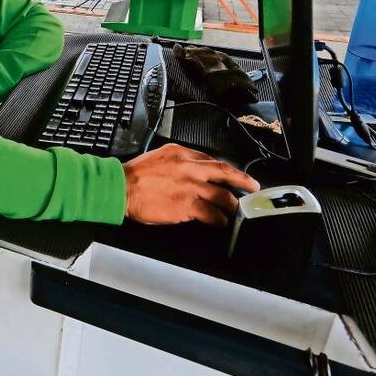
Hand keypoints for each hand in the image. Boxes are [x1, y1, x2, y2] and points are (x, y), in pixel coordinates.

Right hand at [122, 143, 259, 226]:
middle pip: (224, 172)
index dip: (224, 169)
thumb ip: (178, 161)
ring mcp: (191, 187)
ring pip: (222, 195)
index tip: (231, 174)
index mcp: (182, 153)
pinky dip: (218, 219)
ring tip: (234, 211)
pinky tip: (220, 222)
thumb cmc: (135, 175)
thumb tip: (192, 171)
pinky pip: (211, 213)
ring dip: (231, 205)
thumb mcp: (159, 156)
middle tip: (253, 186)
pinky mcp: (187, 205)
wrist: (122, 188)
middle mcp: (190, 168)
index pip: (211, 160)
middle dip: (242, 180)